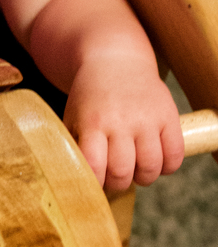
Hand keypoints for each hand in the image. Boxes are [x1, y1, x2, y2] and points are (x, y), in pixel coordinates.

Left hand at [63, 54, 183, 191]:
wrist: (116, 61)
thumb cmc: (90, 97)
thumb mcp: (73, 117)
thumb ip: (72, 146)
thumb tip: (73, 179)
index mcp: (93, 122)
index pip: (94, 166)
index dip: (95, 184)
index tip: (94, 186)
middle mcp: (120, 121)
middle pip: (123, 171)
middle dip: (118, 183)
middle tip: (115, 177)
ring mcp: (147, 118)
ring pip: (150, 167)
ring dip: (143, 177)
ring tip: (136, 170)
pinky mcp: (168, 115)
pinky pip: (174, 156)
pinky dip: (167, 167)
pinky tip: (156, 161)